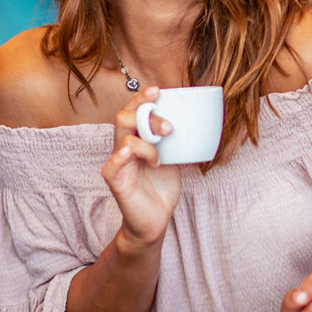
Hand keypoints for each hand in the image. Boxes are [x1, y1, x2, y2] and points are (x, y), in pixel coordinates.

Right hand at [100, 86, 180, 249]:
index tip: (159, 91)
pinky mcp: (116, 182)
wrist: (156, 221)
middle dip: (146, 115)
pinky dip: (122, 156)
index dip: (142, 99)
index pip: (133, 111)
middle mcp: (124, 147)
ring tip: (159, 158)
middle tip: (168, 128)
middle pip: (123, 117)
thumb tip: (199, 121)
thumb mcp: (174, 158)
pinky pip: (112, 165)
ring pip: (122, 138)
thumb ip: (177, 140)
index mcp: (137, 138)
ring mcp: (118, 164)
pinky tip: (132, 154)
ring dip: (145, 142)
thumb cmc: (162, 188)